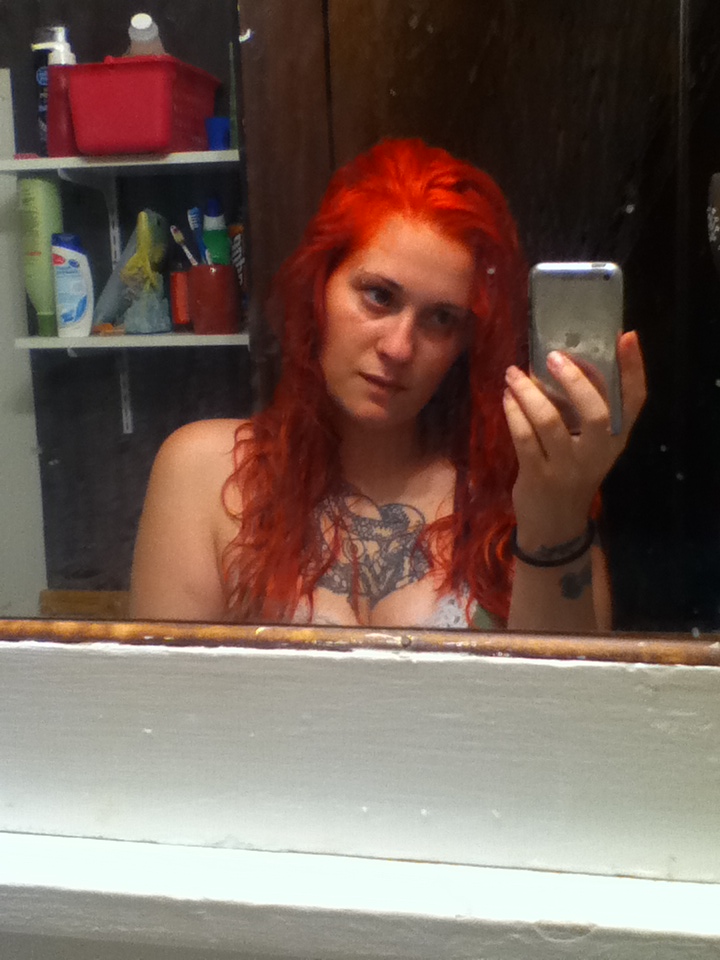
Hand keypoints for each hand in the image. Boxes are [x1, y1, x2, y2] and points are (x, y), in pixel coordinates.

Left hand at [502, 331, 646, 550]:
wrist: (555, 525)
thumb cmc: (571, 473)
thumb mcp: (588, 445)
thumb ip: (579, 410)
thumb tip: (555, 361)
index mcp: (616, 440)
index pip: (635, 401)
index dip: (633, 369)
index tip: (626, 336)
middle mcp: (597, 453)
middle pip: (596, 412)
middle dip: (574, 381)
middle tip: (553, 356)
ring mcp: (568, 467)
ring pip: (550, 422)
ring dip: (529, 393)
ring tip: (513, 373)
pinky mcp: (539, 476)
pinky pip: (525, 438)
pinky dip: (514, 413)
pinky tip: (506, 398)